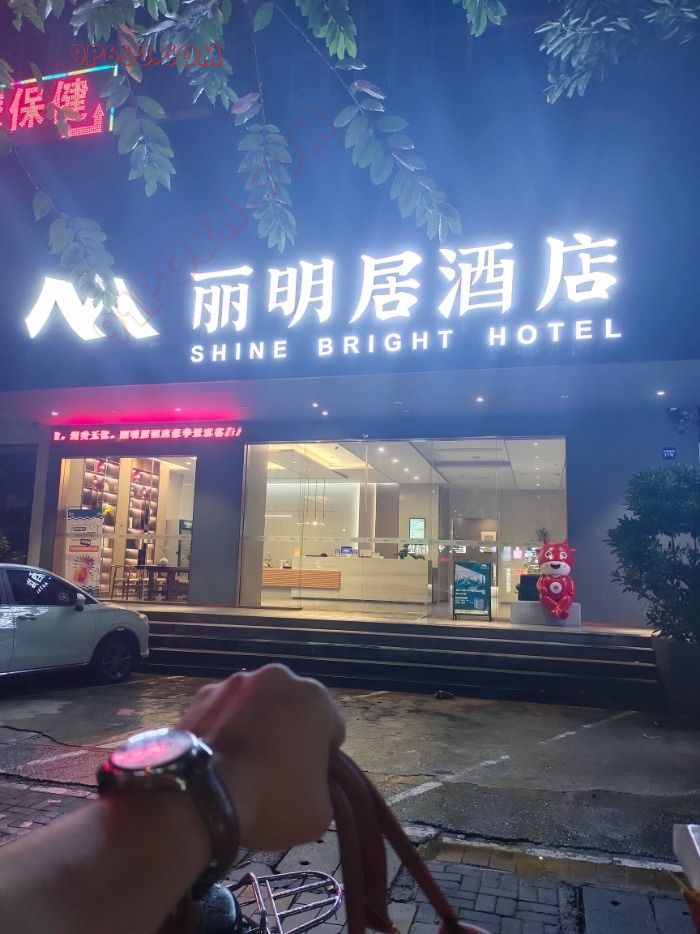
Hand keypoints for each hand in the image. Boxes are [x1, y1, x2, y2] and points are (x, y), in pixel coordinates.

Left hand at [178, 664, 344, 850]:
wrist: (201, 794)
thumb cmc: (272, 798)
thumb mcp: (320, 813)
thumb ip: (324, 789)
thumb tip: (308, 785)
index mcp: (316, 697)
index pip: (331, 730)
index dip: (322, 759)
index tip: (306, 782)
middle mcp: (278, 677)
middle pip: (292, 712)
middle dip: (288, 736)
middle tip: (275, 775)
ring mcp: (236, 682)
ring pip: (256, 709)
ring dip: (255, 729)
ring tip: (241, 768)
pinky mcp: (201, 695)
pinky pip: (223, 714)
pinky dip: (224, 731)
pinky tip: (217, 761)